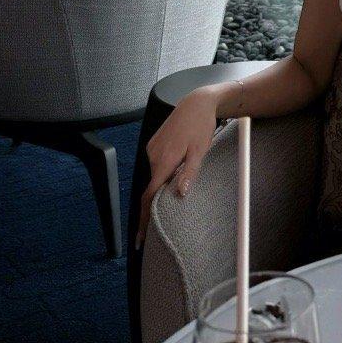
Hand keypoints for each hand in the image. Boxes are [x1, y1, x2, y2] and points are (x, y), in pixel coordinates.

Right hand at [135, 88, 218, 247]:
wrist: (196, 103)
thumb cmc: (201, 127)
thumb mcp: (200, 151)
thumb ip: (189, 173)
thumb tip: (179, 194)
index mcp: (164, 161)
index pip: (148, 197)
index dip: (143, 220)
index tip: (140, 239)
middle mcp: (153, 156)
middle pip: (152, 188)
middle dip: (154, 204)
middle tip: (161, 222)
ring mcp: (152, 149)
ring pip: (156, 175)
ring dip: (163, 183)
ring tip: (180, 179)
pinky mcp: (154, 144)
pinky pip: (157, 164)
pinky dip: (163, 171)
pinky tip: (177, 165)